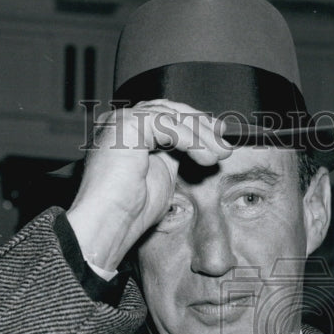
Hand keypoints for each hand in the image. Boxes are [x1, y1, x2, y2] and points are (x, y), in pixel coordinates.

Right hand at [67, 100, 231, 271]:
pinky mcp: (127, 126)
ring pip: (171, 116)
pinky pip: (168, 126)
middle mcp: (120, 121)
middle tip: (224, 137)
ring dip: (201, 135)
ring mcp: (121, 121)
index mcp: (126, 132)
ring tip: (220, 154)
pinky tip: (206, 158)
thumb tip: (200, 146)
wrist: (109, 224)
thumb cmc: (129, 210)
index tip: (218, 133)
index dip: (193, 121)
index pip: (164, 115)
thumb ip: (174, 155)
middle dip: (200, 123)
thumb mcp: (161, 176)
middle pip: (168, 109)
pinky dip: (191, 141)